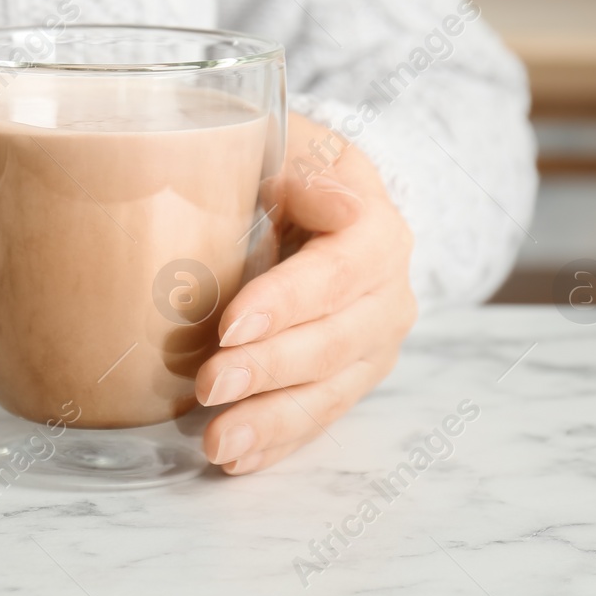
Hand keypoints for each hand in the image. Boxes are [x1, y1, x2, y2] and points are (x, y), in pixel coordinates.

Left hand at [196, 113, 415, 473]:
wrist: (309, 189)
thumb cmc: (280, 159)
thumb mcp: (282, 138)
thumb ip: (279, 159)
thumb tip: (294, 191)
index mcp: (373, 225)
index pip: (340, 269)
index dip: (288, 300)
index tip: (230, 324)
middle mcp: (387, 290)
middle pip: (336, 340)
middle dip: (269, 369)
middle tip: (209, 384)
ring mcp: (373, 341)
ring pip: (330, 390)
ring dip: (271, 421)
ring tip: (217, 443)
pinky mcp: (350, 376)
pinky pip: (318, 417)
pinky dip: (277, 441)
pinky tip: (237, 458)